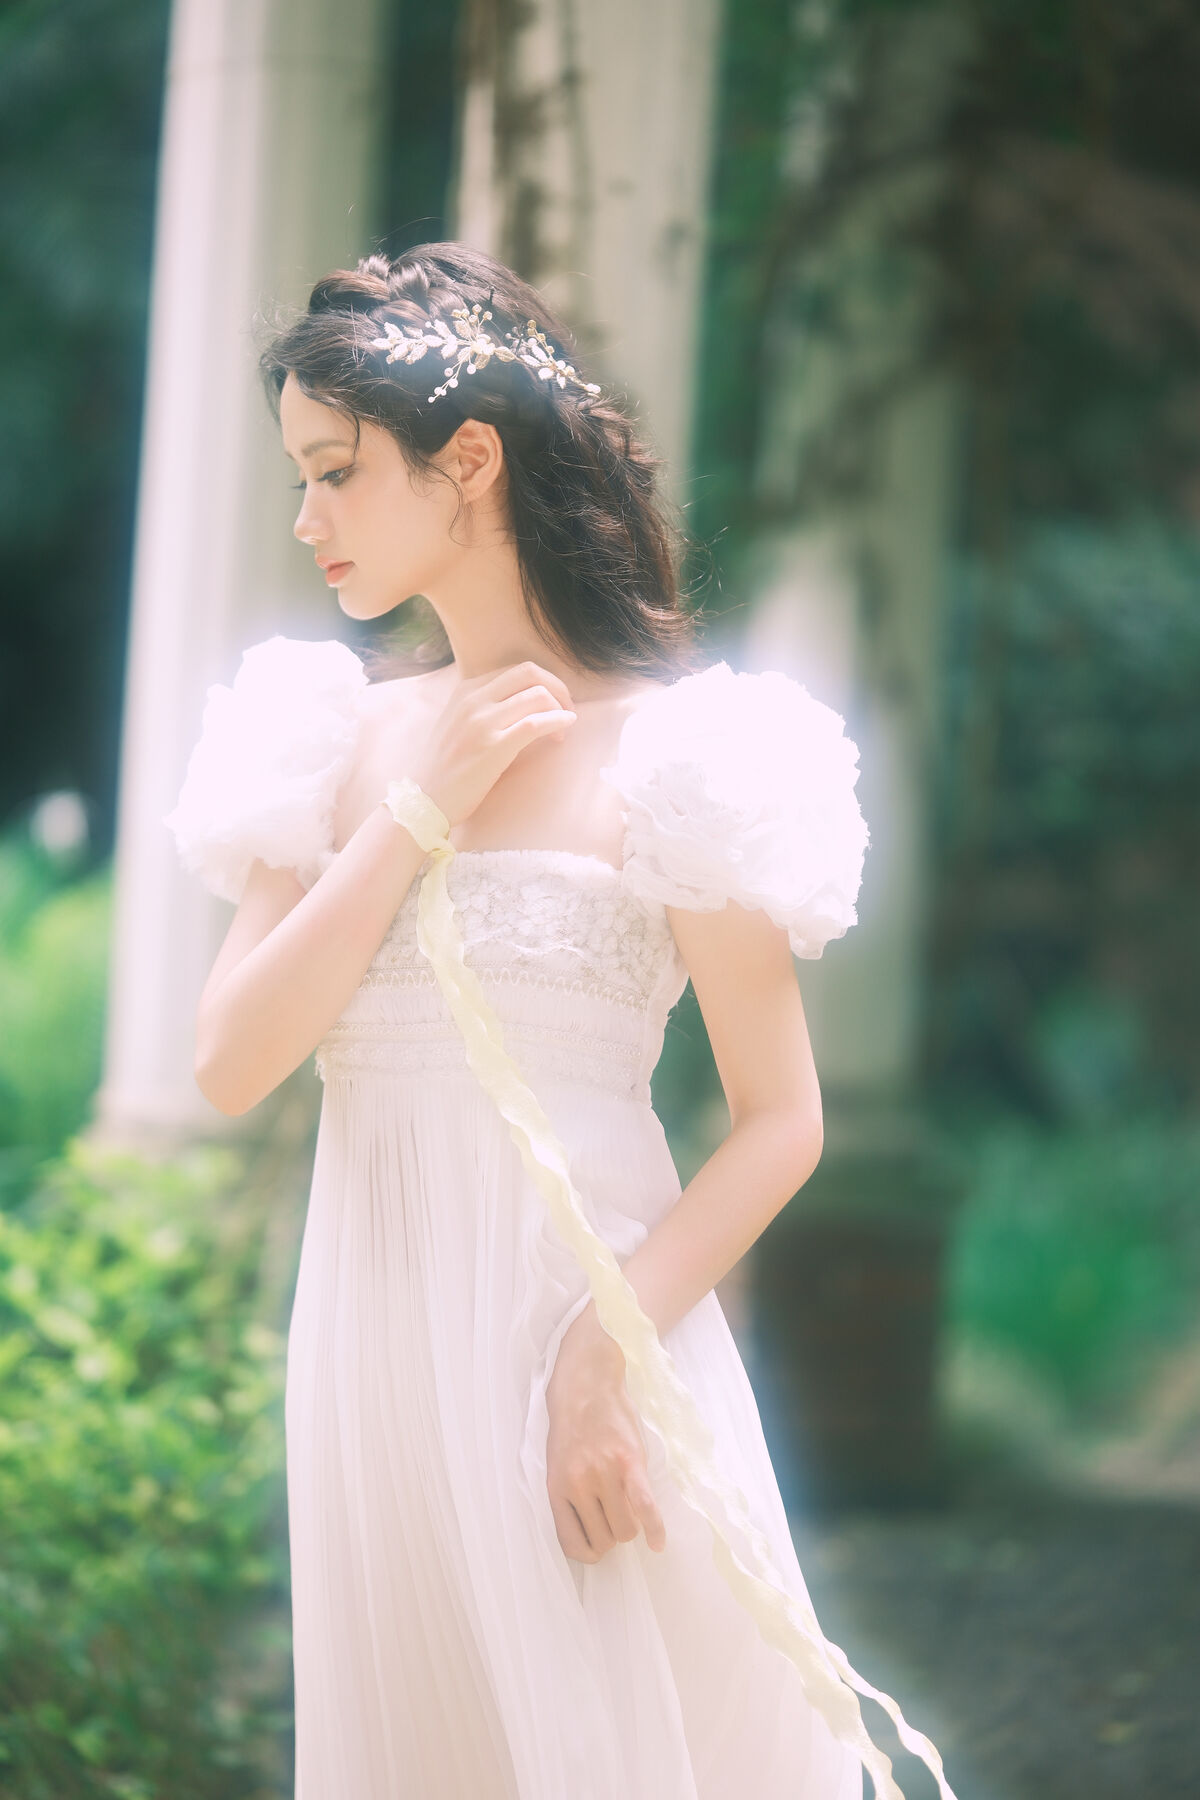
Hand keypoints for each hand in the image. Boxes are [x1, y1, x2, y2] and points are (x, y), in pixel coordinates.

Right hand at [410, 660, 576, 826]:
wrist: (423, 800)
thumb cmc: (444, 768)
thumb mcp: (458, 724)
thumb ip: (482, 708)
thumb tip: (522, 704)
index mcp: (466, 691)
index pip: (516, 670)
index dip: (544, 683)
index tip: (553, 703)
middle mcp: (473, 700)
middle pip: (530, 673)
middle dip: (557, 687)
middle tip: (568, 708)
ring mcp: (482, 722)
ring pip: (537, 695)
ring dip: (560, 709)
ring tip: (563, 730)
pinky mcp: (492, 747)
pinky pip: (535, 724)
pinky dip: (557, 722)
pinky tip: (565, 729)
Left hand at [544, 1302, 666, 1564]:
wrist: (586, 1382)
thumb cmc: (572, 1425)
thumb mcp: (558, 1464)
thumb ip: (569, 1498)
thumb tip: (586, 1534)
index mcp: (557, 1488)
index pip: (572, 1544)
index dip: (588, 1551)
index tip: (597, 1545)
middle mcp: (579, 1485)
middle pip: (604, 1540)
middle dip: (612, 1536)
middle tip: (615, 1516)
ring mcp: (605, 1473)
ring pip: (626, 1529)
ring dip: (632, 1526)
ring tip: (631, 1508)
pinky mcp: (630, 1462)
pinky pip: (646, 1506)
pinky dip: (655, 1528)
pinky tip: (658, 1542)